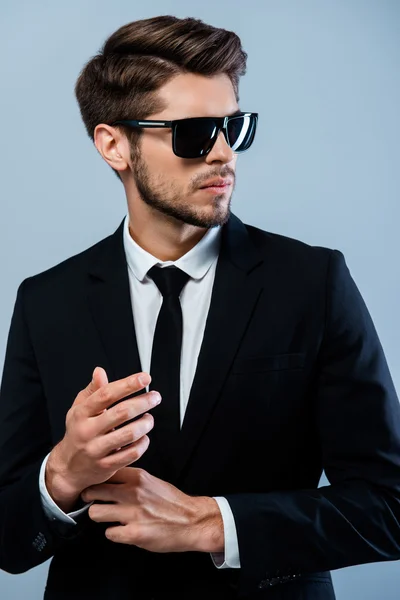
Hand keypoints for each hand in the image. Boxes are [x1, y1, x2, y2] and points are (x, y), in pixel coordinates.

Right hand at [45, 367, 161, 510]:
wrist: (67, 468)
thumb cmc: (77, 433)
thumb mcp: (79, 409)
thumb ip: (93, 391)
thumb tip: (99, 371)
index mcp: (81, 413)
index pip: (106, 394)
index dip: (128, 384)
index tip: (144, 377)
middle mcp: (87, 431)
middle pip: (121, 413)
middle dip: (143, 402)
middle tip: (155, 397)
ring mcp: (96, 450)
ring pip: (129, 434)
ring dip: (145, 424)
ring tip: (149, 418)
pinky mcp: (106, 466)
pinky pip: (131, 454)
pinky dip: (143, 443)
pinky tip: (144, 437)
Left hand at [81, 467, 223, 552]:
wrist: (192, 521)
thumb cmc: (172, 502)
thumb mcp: (151, 481)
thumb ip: (131, 479)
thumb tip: (109, 479)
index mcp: (138, 477)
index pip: (104, 472)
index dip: (96, 479)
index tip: (94, 484)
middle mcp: (133, 492)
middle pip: (94, 491)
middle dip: (90, 497)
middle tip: (93, 501)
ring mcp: (133, 513)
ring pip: (95, 512)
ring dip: (100, 516)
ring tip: (108, 517)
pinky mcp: (134, 534)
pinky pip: (109, 533)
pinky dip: (114, 533)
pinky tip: (122, 531)